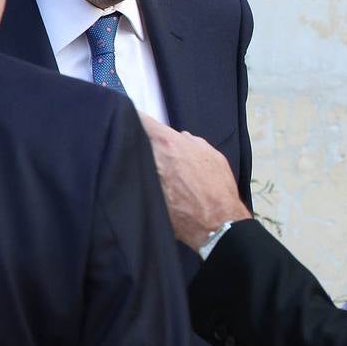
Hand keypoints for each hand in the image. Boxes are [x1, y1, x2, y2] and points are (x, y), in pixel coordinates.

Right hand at [138, 113, 249, 248]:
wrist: (220, 225)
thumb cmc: (183, 215)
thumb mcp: (151, 194)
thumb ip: (141, 170)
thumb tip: (133, 163)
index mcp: (164, 145)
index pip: (142, 121)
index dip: (132, 124)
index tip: (127, 132)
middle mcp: (184, 140)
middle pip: (161, 134)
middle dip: (153, 145)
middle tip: (151, 164)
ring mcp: (202, 146)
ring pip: (180, 143)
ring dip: (174, 153)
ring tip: (175, 176)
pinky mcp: (216, 155)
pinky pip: (197, 151)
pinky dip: (191, 160)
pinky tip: (192, 179)